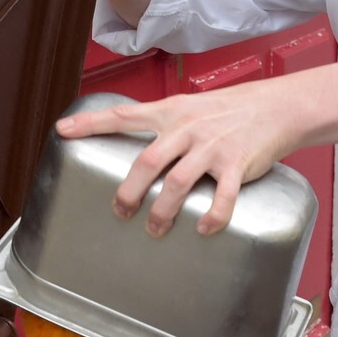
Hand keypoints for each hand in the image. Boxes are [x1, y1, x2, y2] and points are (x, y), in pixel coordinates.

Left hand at [56, 82, 303, 236]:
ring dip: (163, 211)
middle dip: (129, 191)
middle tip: (120, 211)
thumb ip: (163, 126)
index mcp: (170, 112)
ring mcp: (212, 147)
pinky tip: (204, 229)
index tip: (62, 131)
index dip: (91, 123)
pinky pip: (223, 197)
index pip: (123, 115)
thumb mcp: (190, 107)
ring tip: (155, 229)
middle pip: (147, 161)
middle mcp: (187, 128)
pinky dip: (212, 217)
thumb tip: (139, 153)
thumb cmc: (229, 111)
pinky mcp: (237, 165)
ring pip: (178, 183)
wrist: (276, 107)